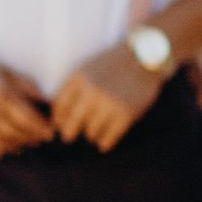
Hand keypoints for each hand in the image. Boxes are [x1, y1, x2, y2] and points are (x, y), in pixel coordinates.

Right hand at [0, 48, 51, 157]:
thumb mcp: (6, 72)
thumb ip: (28, 87)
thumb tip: (49, 103)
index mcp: (3, 96)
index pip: (31, 120)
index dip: (43, 129)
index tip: (50, 132)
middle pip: (19, 134)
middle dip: (32, 138)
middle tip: (39, 139)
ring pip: (5, 144)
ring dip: (17, 145)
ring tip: (23, 143)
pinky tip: (5, 146)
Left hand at [48, 39, 166, 151]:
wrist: (144, 57)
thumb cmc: (111, 66)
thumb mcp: (86, 69)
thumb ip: (70, 89)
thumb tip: (57, 120)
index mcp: (80, 78)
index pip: (60, 106)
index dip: (58, 118)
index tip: (59, 124)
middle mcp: (93, 91)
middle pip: (72, 123)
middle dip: (69, 132)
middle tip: (68, 137)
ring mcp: (110, 103)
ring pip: (91, 132)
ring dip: (91, 135)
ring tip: (92, 133)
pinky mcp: (127, 113)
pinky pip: (109, 137)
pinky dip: (105, 143)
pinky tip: (104, 143)